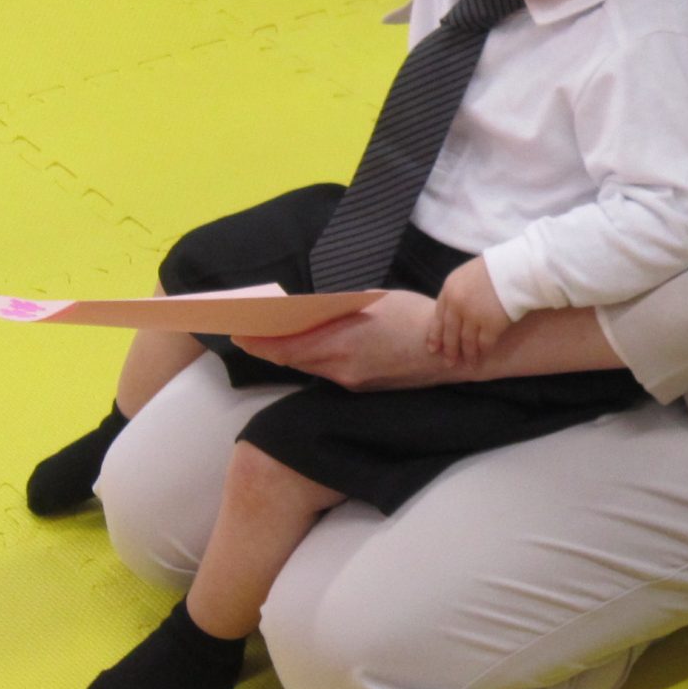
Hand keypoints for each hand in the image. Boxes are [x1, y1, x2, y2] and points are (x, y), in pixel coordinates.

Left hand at [239, 291, 454, 389]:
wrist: (450, 353)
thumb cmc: (414, 316)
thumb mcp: (372, 301)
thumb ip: (337, 310)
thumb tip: (311, 313)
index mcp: (342, 342)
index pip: (287, 346)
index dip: (259, 342)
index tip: (238, 332)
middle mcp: (341, 368)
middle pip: (294, 359)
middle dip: (268, 346)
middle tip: (247, 333)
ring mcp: (351, 382)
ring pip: (310, 367)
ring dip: (290, 353)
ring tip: (272, 338)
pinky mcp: (362, 387)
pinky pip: (328, 373)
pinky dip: (313, 359)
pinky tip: (308, 348)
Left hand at [430, 260, 512, 368]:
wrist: (519, 267)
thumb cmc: (498, 267)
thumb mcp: (469, 274)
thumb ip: (460, 291)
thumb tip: (456, 311)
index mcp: (450, 288)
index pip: (438, 316)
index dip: (436, 335)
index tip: (433, 348)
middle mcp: (457, 303)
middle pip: (450, 332)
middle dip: (449, 349)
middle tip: (448, 363)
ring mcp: (473, 315)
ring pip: (466, 341)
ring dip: (467, 355)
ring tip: (468, 365)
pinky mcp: (491, 325)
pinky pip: (484, 344)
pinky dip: (483, 352)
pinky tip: (483, 357)